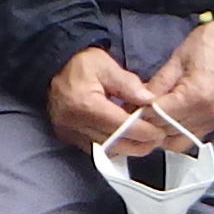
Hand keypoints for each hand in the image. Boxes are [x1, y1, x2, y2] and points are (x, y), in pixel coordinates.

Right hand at [45, 42, 163, 156]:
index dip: (144, 132)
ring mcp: (69, 133)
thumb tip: (150, 100)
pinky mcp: (68, 137)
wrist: (53, 66)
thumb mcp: (106, 65)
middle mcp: (75, 124)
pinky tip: (125, 138)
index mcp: (86, 105)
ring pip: (106, 150)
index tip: (160, 131)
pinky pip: (95, 149)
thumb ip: (129, 84)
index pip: (121, 126)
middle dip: (139, 144)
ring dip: (128, 147)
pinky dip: (113, 146)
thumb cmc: (80, 63)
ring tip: (145, 138)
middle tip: (157, 138)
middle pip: (115, 144)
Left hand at [143, 0, 213, 149]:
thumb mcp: (179, 57)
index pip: (157, 116)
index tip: (128, 104)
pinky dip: (174, 133)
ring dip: (160, 133)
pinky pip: (190, 137)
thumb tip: (138, 100)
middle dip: (146, 124)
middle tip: (133, 110)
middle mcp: (206, 115)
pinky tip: (165, 119)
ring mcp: (213, 121)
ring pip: (176, 142)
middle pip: (165, 132)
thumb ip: (159, 83)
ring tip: (150, 116)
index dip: (139, 112)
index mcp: (195, 96)